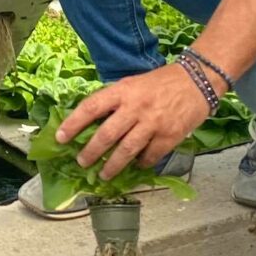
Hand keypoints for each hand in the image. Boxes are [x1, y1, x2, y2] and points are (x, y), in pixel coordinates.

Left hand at [55, 63, 211, 179]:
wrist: (196, 81)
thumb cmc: (159, 83)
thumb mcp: (131, 84)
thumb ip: (114, 101)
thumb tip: (92, 122)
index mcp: (122, 91)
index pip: (91, 107)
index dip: (73, 123)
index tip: (60, 137)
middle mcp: (135, 107)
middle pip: (107, 134)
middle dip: (91, 151)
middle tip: (82, 162)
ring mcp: (153, 123)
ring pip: (126, 150)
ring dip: (112, 165)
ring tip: (103, 174)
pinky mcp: (169, 137)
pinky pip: (150, 156)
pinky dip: (140, 164)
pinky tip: (135, 167)